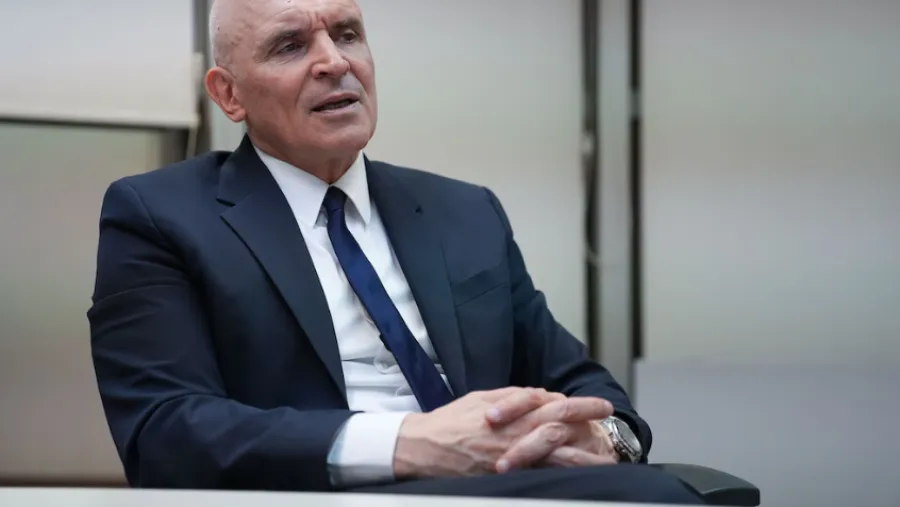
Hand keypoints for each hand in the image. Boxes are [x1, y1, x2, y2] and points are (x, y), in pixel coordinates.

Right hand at [393, 387, 611, 478]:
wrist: (424, 448)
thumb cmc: (451, 421)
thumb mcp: (482, 398)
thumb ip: (514, 397)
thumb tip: (539, 395)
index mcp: (513, 413)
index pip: (556, 406)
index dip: (581, 406)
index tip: (600, 407)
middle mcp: (517, 434)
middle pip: (562, 428)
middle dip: (591, 426)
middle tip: (614, 432)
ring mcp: (512, 458)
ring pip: (556, 457)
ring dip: (584, 458)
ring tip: (607, 460)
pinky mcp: (504, 477)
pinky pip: (538, 477)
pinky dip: (559, 478)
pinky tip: (576, 480)